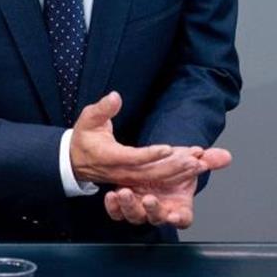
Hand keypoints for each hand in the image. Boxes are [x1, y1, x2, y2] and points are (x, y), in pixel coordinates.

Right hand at [69, 92, 205, 186]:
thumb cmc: (84, 138)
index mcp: (109, 157)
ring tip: (200, 164)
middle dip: (174, 167)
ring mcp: (129, 178)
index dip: (150, 155)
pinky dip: (176, 175)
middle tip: (194, 159)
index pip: (132, 158)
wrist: (76, 161)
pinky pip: (158, 180)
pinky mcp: (136, 179)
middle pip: (150, 173)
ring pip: (157, 179)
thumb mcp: (88, 119)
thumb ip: (102, 109)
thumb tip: (115, 97)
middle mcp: (121, 172)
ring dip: (180, 172)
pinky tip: (193, 167)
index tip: (167, 148)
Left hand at [104, 146, 232, 228]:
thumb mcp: (190, 160)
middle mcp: (159, 212)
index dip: (180, 219)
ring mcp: (141, 209)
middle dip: (152, 210)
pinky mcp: (124, 205)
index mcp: (179, 206)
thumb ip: (208, 160)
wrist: (155, 164)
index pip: (183, 219)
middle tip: (148, 199)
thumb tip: (226, 156)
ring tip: (124, 192)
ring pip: (134, 216)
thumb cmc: (175, 167)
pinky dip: (113, 206)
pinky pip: (117, 212)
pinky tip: (110, 194)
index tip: (175, 215)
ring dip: (129, 206)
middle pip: (156, 219)